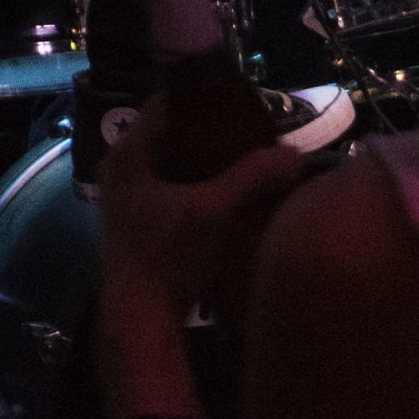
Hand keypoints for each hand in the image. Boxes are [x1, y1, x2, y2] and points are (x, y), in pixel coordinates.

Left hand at [96, 100, 312, 404]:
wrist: (139, 323)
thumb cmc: (168, 258)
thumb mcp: (214, 213)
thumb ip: (253, 177)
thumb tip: (295, 154)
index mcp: (129, 152)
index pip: (169, 100)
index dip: (206, 95)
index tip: (243, 98)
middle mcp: (124, 166)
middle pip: (174, 130)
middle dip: (214, 129)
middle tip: (254, 127)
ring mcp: (129, 195)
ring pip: (175, 158)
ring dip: (209, 157)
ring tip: (249, 154)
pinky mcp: (140, 218)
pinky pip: (173, 182)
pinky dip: (200, 179)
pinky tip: (231, 187)